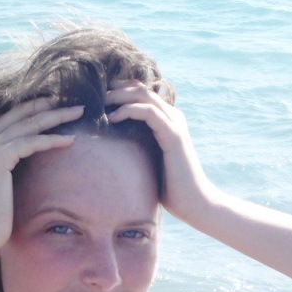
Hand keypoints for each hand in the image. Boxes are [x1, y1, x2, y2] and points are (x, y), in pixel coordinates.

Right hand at [0, 99, 83, 252]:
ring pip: (28, 124)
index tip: (53, 105)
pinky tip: (71, 140)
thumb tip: (27, 167)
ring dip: (56, 116)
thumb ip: (7, 170)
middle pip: (19, 114)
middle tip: (71, 103)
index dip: (30, 108)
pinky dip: (52, 139)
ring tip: (78, 112)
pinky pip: (31, 142)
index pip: (7, 117)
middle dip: (47, 105)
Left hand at [106, 82, 211, 226]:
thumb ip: (138, 148)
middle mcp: (173, 118)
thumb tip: (112, 148)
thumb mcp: (148, 162)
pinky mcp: (174, 135)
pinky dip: (129, 110)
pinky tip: (113, 118)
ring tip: (102, 103)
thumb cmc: (170, 188)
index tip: (102, 97)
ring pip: (145, 96)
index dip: (122, 90)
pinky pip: (149, 113)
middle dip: (118, 89)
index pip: (144, 94)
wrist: (193, 202)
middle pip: (142, 90)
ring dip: (121, 96)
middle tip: (98, 95)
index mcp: (168, 121)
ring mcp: (175, 124)